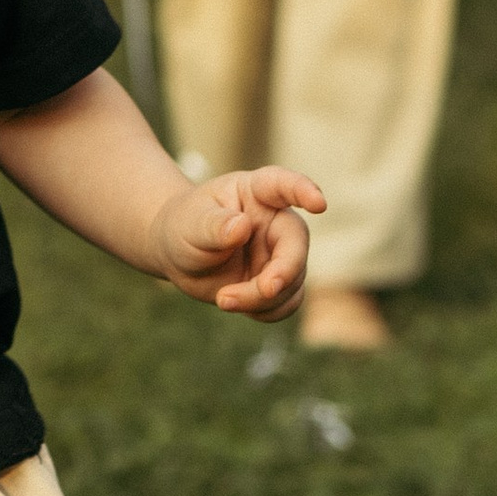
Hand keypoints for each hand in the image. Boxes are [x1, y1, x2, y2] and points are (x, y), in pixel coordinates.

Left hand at [153, 165, 324, 316]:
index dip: (303, 191)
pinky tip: (235, 304)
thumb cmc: (185, 228)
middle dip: (284, 272)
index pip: (282, 185)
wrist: (179, 255)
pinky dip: (266, 310)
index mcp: (255, 192)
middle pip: (295, 244)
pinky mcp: (278, 281)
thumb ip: (214, 225)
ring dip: (263, 298)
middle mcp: (275, 221)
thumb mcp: (190, 224)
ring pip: (292, 280)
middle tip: (265, 289)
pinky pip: (287, 302)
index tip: (318, 203)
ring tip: (223, 299)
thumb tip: (241, 227)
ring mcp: (280, 252)